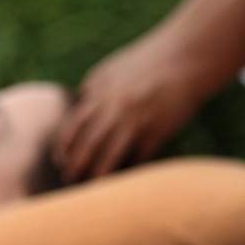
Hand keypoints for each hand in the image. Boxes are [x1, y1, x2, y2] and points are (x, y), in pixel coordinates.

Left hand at [58, 36, 208, 180]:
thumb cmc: (148, 61)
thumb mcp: (113, 68)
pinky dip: (131, 170)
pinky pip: (140, 157)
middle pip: (88, 142)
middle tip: (69, 180)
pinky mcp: (158, 130)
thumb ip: (94, 86)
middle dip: (75, 164)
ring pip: (110, 154)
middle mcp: (115, 106)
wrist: (186, 57)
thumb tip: (78, 103)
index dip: (64, 145)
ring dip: (98, 174)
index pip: (74, 124)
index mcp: (101, 91)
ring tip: (92, 188)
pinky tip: (125, 181)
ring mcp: (137, 119)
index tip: (59, 160)